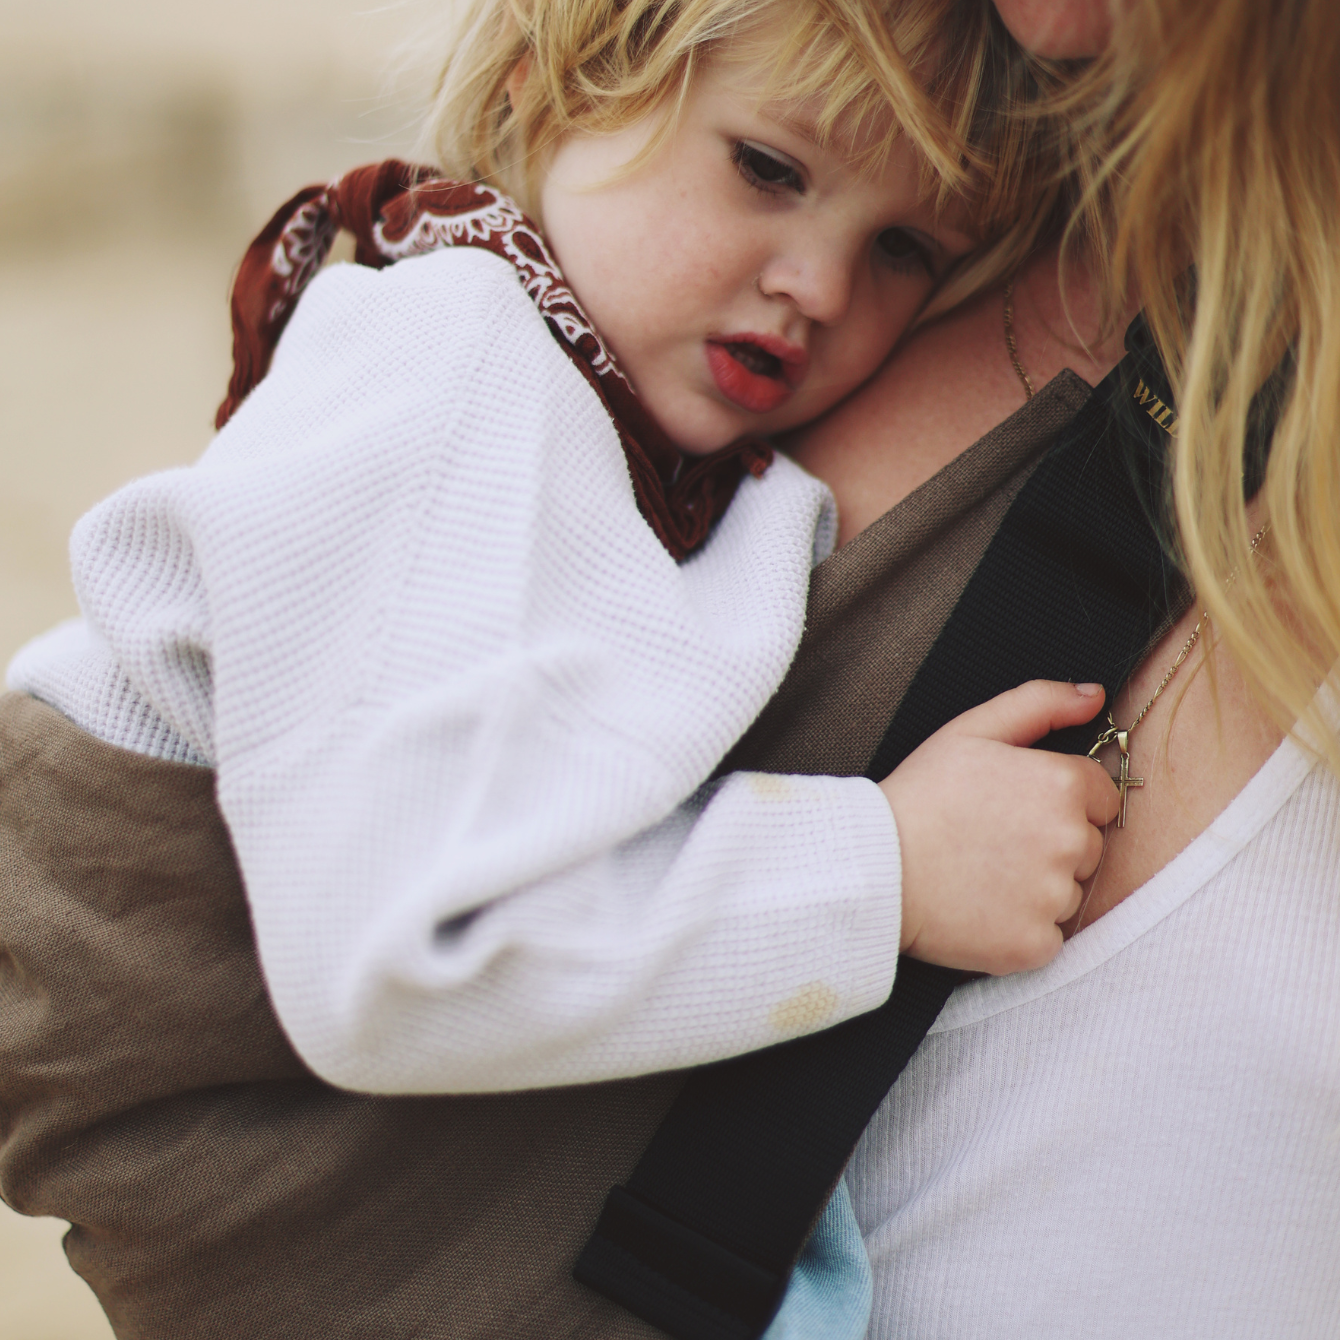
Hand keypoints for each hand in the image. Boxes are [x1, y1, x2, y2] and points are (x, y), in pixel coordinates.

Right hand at [880, 680, 1118, 975]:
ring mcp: (1054, 897)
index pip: (1099, 799)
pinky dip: (1020, 930)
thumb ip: (1039, 703)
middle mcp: (1070, 841)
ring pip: (1067, 893)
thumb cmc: (920, 794)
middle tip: (990, 842)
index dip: (1058, 802)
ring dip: (1036, 889)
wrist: (872, 866)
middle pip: (1087, 848)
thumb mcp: (971, 730)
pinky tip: (979, 909)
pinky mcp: (1035, 943)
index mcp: (1063, 785)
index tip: (1015, 809)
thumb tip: (1095, 695)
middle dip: (1051, 845)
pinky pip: (1047, 937)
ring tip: (979, 875)